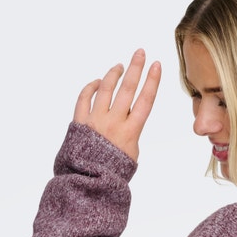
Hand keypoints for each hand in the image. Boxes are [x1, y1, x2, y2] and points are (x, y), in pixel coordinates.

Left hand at [75, 49, 160, 163]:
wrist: (88, 183)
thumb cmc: (112, 174)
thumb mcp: (131, 156)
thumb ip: (131, 135)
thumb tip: (127, 121)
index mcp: (130, 132)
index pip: (145, 100)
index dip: (152, 81)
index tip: (157, 65)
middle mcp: (114, 122)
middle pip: (127, 88)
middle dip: (136, 68)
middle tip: (140, 52)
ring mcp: (95, 120)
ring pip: (106, 89)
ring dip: (113, 74)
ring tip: (120, 66)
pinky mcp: (80, 122)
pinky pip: (84, 98)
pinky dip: (91, 87)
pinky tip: (98, 82)